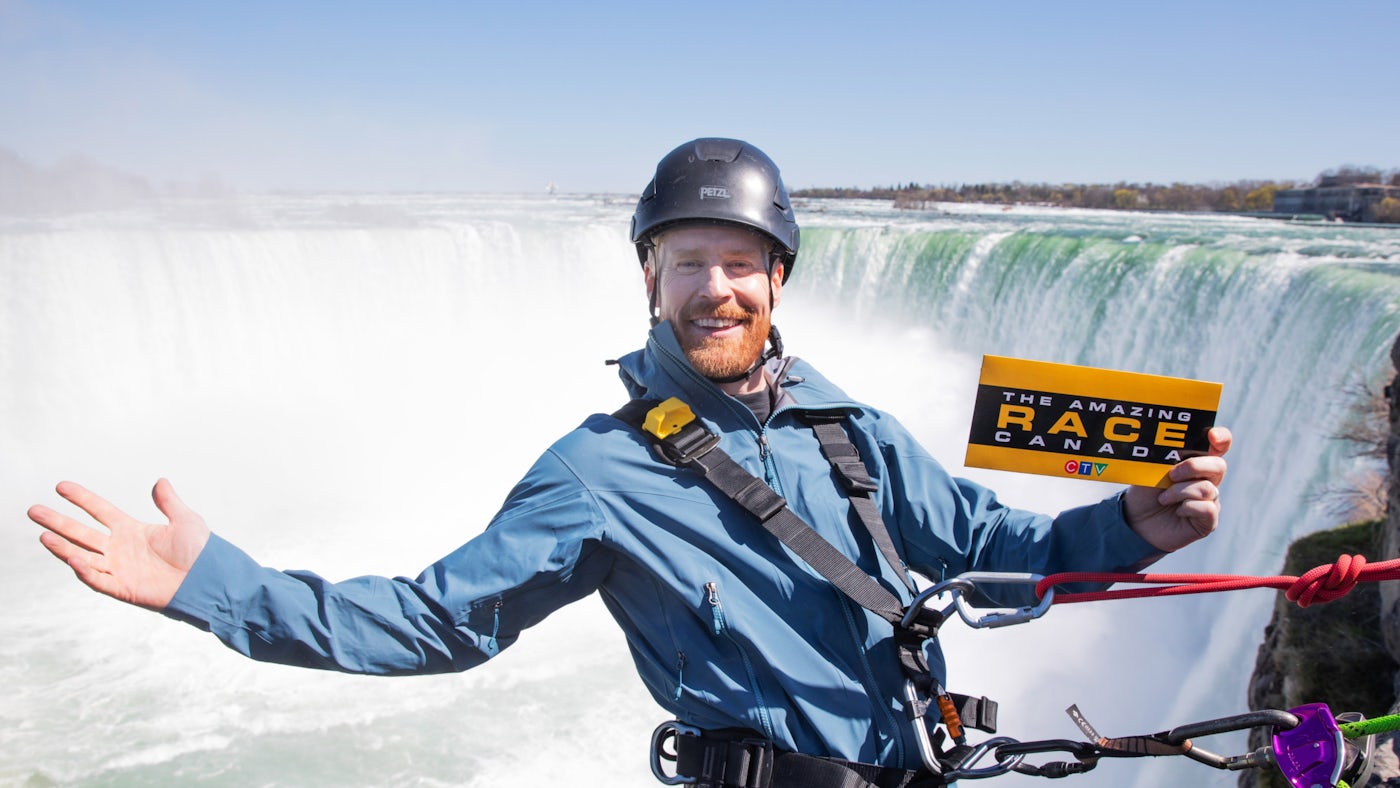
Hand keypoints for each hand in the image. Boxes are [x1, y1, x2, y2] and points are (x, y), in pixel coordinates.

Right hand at [29, 479, 210, 609]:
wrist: (210, 580)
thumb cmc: (201, 552)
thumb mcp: (185, 520)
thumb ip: (169, 502)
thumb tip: (160, 481)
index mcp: (132, 530)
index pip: (100, 511)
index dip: (81, 499)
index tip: (61, 487)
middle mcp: (120, 548)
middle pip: (82, 532)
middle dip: (58, 522)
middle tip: (34, 510)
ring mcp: (120, 568)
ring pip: (83, 556)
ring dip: (63, 547)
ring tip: (43, 535)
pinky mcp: (123, 587)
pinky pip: (98, 579)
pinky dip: (85, 570)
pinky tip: (73, 558)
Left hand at [1123, 427, 1230, 552]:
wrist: (1136, 520)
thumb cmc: (1145, 492)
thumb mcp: (1151, 470)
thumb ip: (1166, 457)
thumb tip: (1173, 449)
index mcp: (1197, 462)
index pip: (1219, 445)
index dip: (1221, 438)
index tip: (1212, 435)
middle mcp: (1208, 479)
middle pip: (1219, 465)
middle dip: (1194, 467)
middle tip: (1171, 475)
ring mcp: (1210, 500)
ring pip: (1206, 488)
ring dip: (1179, 492)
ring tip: (1163, 498)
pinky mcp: (1208, 520)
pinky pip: (1207, 508)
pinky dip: (1188, 508)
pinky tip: (1178, 511)